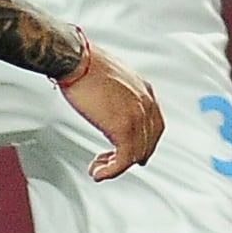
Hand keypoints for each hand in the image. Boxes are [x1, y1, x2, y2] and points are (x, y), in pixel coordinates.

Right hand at [61, 41, 163, 179]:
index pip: (155, 127)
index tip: (127, 152)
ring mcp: (137, 116)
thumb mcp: (113, 79)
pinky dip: (111, 171)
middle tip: (109, 163)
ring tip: (98, 168)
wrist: (76, 60)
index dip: (142, 144)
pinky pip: (123, 160)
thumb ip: (119, 96)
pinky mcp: (123, 128)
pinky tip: (98, 172)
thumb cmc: (86, 65)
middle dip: (128, 157)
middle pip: (147, 144)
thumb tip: (111, 111)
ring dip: (115, 167)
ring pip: (135, 155)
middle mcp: (147, 104)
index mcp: (146, 91)